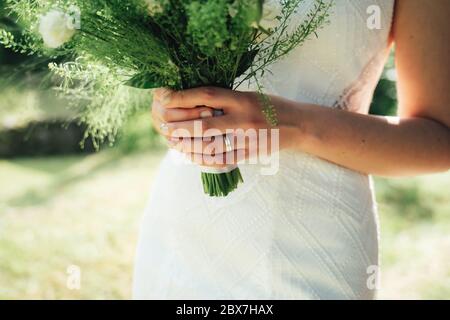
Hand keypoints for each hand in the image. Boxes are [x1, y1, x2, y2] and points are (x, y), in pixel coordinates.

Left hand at [151, 87, 296, 167]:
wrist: (298, 124)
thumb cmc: (269, 106)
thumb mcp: (248, 95)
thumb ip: (225, 99)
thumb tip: (192, 102)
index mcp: (242, 98)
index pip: (207, 95)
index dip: (183, 97)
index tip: (164, 97)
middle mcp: (243, 118)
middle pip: (204, 124)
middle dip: (179, 127)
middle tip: (163, 127)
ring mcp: (247, 138)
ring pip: (211, 146)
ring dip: (188, 146)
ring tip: (174, 144)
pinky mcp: (251, 154)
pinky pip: (223, 160)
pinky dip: (205, 160)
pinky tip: (192, 157)